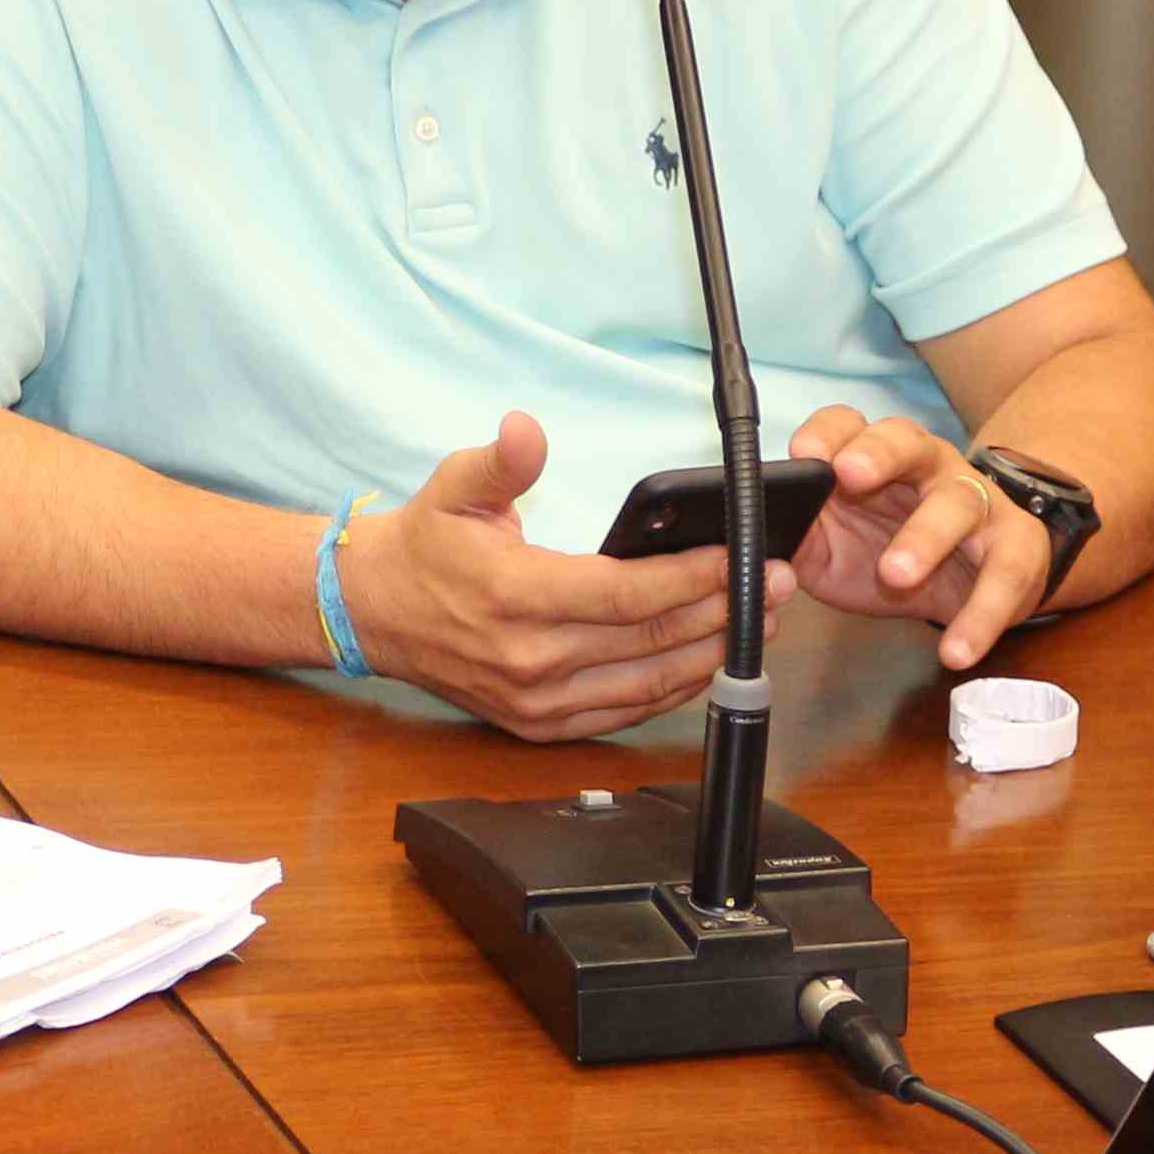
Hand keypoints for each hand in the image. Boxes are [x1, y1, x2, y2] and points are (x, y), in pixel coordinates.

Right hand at [339, 411, 729, 741]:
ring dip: (712, 655)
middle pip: (652, 639)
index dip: (692, 577)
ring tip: (760, 624)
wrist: (374, 613)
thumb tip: (528, 429)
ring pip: (648, 685)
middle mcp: (530, 658)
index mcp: (515, 596)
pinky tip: (706, 661)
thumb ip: (500, 461)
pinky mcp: (539, 724)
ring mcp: (536, 700)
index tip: (741, 559)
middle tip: (778, 588)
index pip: (626, 593)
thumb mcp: (453, 486)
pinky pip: (624, 712)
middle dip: (725, 612)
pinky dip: (674, 690)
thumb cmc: (424, 547)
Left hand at [783, 407, 1049, 672]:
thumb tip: (750, 550)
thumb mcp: (832, 549)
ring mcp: (976, 502)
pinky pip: (1004, 575)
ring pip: (958, 502)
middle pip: (908, 442)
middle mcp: (927, 467)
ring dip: (926, 537)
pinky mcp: (1016, 548)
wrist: (978, 579)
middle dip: (879, 455)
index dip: (827, 434)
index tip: (804, 454)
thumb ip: (797, 541)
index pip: (848, 424)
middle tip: (851, 477)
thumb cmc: (890, 551)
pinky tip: (955, 649)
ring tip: (895, 575)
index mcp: (874, 458)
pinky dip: (981, 615)